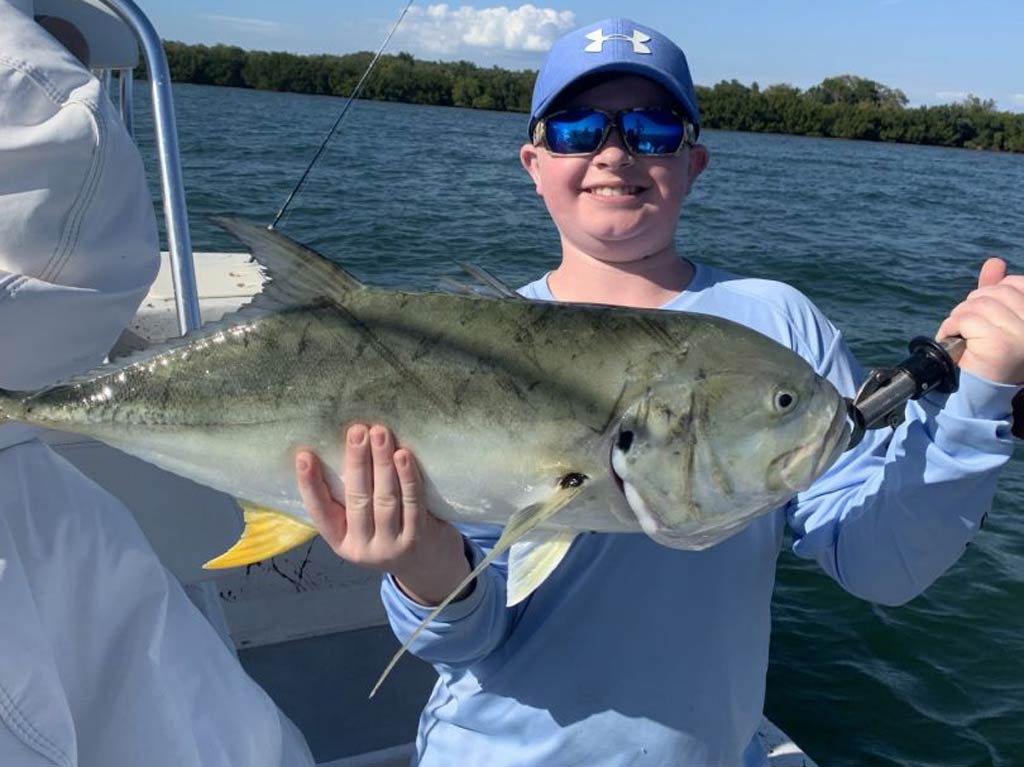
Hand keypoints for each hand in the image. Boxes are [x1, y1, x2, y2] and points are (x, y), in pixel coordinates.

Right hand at [295, 423, 468, 605]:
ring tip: (379, 433)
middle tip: (356, 431)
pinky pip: (412, 503)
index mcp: (340, 542)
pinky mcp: (417, 538)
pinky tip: (403, 455)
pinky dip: (407, 477)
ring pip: (385, 499)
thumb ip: (348, 500)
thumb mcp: (361, 526)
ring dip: (381, 463)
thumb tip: (340, 449)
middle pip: (357, 499)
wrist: (427, 565)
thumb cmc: (387, 532)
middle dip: (356, 462)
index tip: (304, 455)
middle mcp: (362, 548)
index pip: (319, 511)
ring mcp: (391, 546)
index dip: (309, 484)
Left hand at [938, 258, 1023, 384]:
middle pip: (994, 292)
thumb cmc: (987, 355)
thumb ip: (997, 291)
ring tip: (960, 335)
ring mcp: (1020, 333)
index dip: (993, 292)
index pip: (1016, 284)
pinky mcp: (999, 343)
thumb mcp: (995, 319)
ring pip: (977, 305)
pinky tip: (953, 340)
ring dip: (959, 318)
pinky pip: (965, 319)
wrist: (978, 393)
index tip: (983, 313)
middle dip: (972, 306)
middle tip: (967, 328)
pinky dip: (951, 327)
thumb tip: (995, 262)